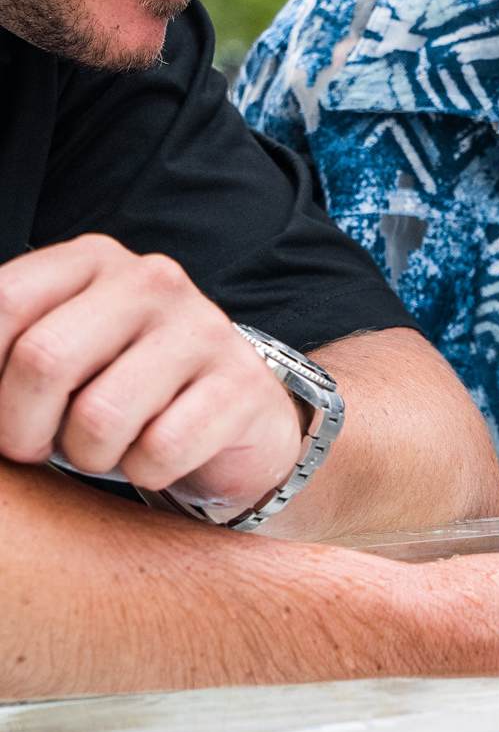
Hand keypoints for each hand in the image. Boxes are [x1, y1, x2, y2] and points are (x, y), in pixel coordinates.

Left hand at [0, 235, 305, 507]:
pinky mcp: (241, 384)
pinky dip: (146, 472)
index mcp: (94, 259)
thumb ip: (11, 353)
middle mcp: (151, 280)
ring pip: (99, 418)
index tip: (0, 409)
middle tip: (40, 447)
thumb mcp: (62, 357)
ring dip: (89, 458)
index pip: (5, 301)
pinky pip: (160, 451)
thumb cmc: (123, 392)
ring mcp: (202, 328)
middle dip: (23, 429)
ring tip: (107, 448)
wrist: (233, 421)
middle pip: (44, 359)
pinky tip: (158, 456)